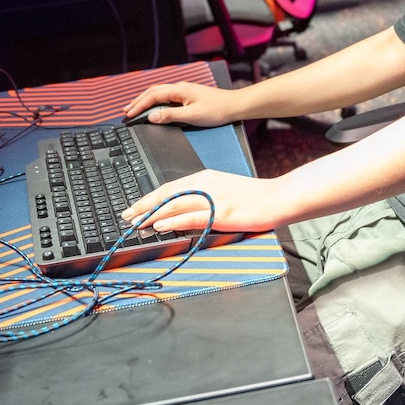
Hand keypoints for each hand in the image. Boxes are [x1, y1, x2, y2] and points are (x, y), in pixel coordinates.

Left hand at [122, 169, 285, 233]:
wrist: (278, 197)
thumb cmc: (254, 196)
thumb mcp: (224, 190)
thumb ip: (203, 197)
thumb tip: (183, 210)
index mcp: (205, 178)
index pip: (169, 188)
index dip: (149, 198)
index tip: (135, 207)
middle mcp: (205, 185)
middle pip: (166, 195)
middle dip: (143, 206)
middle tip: (126, 215)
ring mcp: (213, 199)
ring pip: (174, 206)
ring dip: (151, 215)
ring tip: (135, 223)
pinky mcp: (222, 213)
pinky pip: (191, 217)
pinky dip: (172, 222)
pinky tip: (160, 226)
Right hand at [123, 81, 242, 126]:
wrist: (234, 105)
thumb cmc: (217, 110)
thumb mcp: (191, 116)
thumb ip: (170, 116)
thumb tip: (151, 117)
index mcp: (179, 90)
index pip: (153, 96)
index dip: (139, 105)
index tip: (129, 114)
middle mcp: (180, 87)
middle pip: (153, 91)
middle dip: (138, 101)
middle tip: (127, 110)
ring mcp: (184, 90)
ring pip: (159, 92)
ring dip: (146, 100)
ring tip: (136, 108)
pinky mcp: (188, 95)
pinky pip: (167, 96)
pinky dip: (156, 101)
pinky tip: (154, 106)